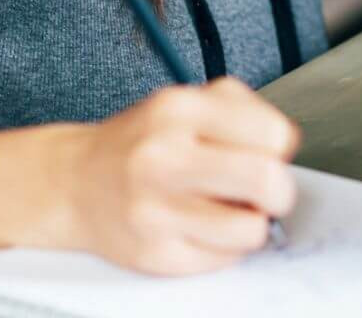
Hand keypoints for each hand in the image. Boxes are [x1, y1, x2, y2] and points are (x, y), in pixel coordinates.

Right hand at [50, 77, 299, 274]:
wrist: (75, 181)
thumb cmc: (145, 140)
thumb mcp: (189, 102)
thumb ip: (241, 113)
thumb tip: (286, 146)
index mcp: (180, 110)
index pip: (270, 133)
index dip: (282, 147)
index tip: (273, 152)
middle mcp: (164, 158)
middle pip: (265, 180)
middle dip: (281, 190)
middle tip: (270, 191)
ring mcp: (154, 211)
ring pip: (249, 230)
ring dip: (255, 223)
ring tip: (236, 210)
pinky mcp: (152, 255)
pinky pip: (221, 260)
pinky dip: (225, 246)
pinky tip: (204, 227)